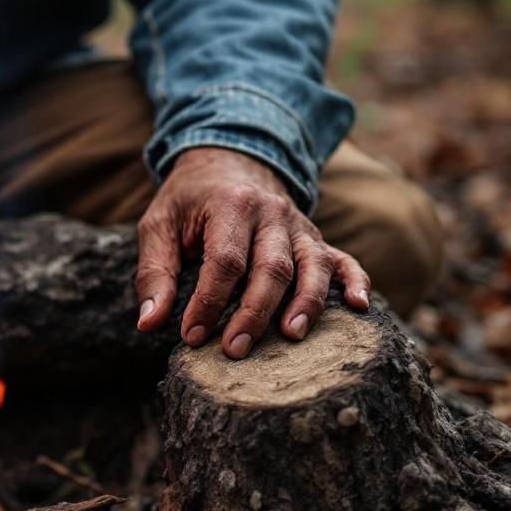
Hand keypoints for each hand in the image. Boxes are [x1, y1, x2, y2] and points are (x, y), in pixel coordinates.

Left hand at [134, 147, 369, 357]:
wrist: (228, 159)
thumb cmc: (189, 201)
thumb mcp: (159, 226)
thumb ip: (154, 274)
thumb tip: (148, 324)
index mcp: (230, 205)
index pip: (224, 261)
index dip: (209, 301)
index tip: (192, 336)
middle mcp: (272, 213)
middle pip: (271, 268)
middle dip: (253, 313)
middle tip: (234, 351)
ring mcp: (299, 226)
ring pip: (311, 266)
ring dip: (306, 303)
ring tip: (292, 336)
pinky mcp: (315, 239)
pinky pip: (343, 260)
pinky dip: (356, 281)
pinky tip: (362, 307)